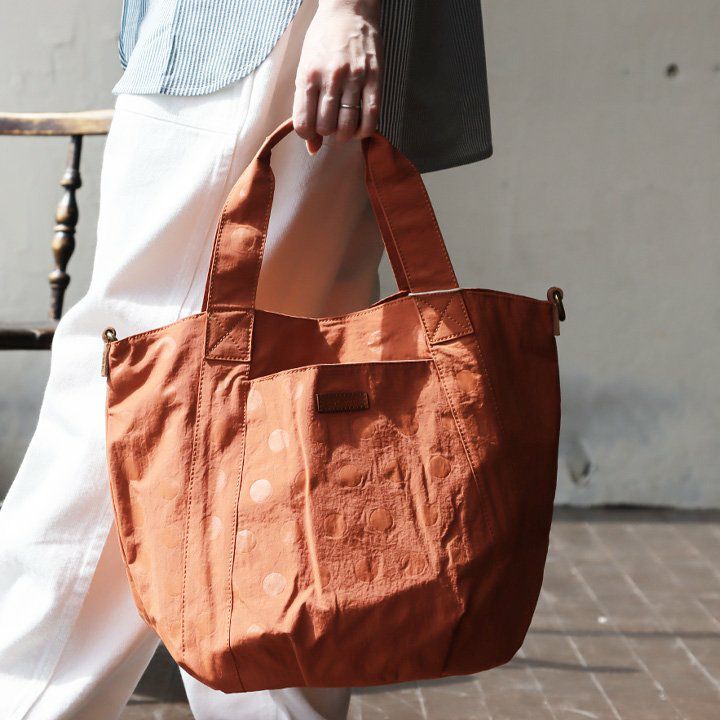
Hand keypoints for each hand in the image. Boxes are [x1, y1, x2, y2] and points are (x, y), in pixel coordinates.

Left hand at [293, 0, 382, 153]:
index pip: (303, 123)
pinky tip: (359, 128)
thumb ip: (305, 104)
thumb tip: (312, 146)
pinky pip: (371, 118)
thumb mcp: (306, 67)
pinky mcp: (375, 78)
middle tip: (330, 126)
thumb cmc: (324, 39)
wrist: (349, 9)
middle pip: (326, 128)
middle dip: (327, 134)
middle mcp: (330, 78)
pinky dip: (364, 131)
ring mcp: (354, 78)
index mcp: (308, 75)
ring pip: (347, 127)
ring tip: (344, 129)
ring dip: (344, 135)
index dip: (308, 135)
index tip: (312, 132)